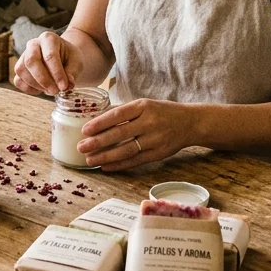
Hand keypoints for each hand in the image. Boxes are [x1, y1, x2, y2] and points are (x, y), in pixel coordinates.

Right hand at [13, 31, 78, 95]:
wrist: (63, 58)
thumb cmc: (69, 58)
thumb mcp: (76, 62)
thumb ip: (72, 73)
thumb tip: (68, 85)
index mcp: (49, 38)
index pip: (50, 55)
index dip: (57, 73)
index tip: (64, 87)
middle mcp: (33, 44)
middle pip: (31, 60)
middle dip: (43, 79)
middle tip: (55, 91)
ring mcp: (23, 56)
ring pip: (22, 70)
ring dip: (36, 85)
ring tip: (51, 90)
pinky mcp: (20, 68)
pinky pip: (18, 80)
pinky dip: (29, 89)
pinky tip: (42, 90)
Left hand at [78, 99, 195, 170]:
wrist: (190, 122)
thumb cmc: (162, 112)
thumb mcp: (145, 104)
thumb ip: (125, 112)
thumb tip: (97, 119)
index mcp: (144, 106)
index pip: (118, 115)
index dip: (100, 123)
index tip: (84, 130)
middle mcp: (150, 122)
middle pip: (120, 133)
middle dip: (98, 142)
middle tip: (81, 147)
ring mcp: (155, 139)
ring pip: (126, 150)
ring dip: (106, 156)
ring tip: (90, 159)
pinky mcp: (158, 154)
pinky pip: (135, 161)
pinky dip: (119, 164)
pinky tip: (105, 166)